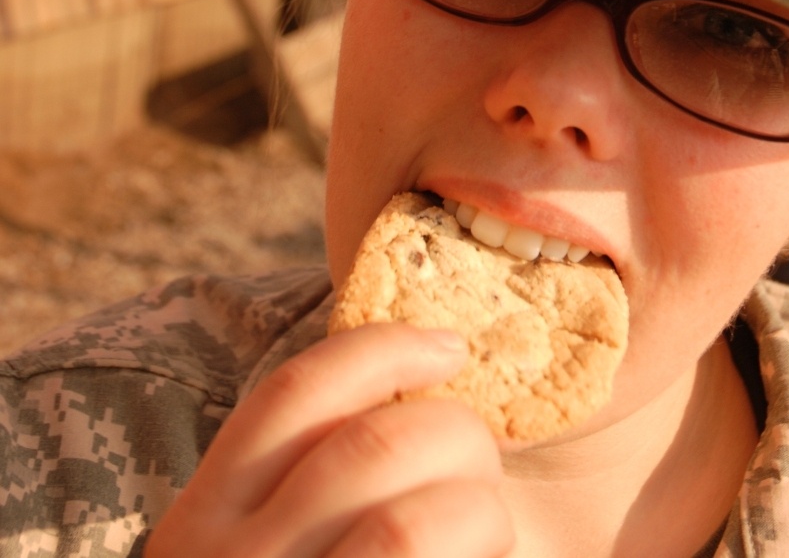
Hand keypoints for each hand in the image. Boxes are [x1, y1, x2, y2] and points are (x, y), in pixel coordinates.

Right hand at [145, 322, 513, 557]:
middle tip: (484, 468)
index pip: (294, 392)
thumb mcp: (251, 552)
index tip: (449, 344)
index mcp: (203, 521)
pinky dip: (479, 552)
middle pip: (372, 446)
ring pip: (411, 521)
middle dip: (457, 437)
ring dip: (479, 510)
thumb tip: (402, 387)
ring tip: (490, 526)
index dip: (383, 349)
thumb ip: (297, 484)